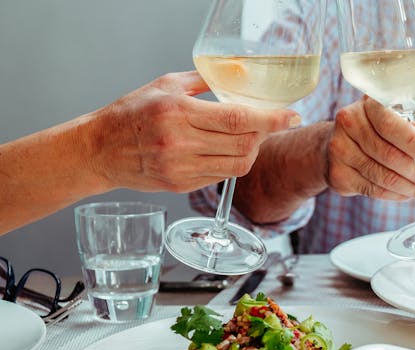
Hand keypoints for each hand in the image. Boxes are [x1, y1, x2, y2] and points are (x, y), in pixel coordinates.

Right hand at [90, 71, 299, 192]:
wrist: (100, 150)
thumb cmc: (131, 114)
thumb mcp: (165, 85)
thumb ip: (204, 81)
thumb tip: (238, 76)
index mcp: (178, 112)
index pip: (238, 119)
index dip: (271, 120)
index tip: (291, 116)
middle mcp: (180, 143)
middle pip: (244, 144)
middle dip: (265, 134)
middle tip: (268, 124)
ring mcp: (181, 168)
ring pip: (238, 165)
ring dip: (252, 151)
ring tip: (248, 138)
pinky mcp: (181, 185)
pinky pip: (221, 176)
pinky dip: (232, 163)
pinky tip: (226, 150)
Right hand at [325, 96, 414, 199]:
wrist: (334, 144)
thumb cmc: (373, 130)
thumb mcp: (394, 119)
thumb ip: (411, 123)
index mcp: (367, 105)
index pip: (390, 124)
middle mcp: (349, 124)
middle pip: (388, 154)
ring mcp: (340, 150)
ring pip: (382, 176)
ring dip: (408, 186)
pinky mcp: (338, 174)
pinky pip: (373, 189)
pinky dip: (394, 194)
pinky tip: (406, 194)